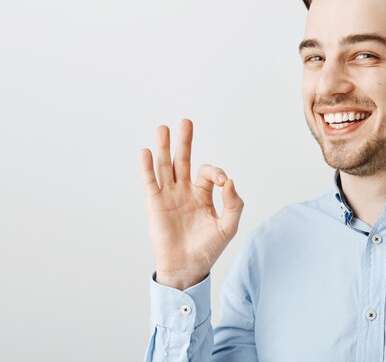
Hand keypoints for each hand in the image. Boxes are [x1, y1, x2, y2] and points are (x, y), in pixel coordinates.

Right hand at [138, 118, 243, 289]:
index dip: (217, 172)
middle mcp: (185, 191)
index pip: (209, 173)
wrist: (187, 268)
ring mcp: (169, 196)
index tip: (223, 182)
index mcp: (203, 195)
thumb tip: (230, 182)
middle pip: (184, 160)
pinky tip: (146, 152)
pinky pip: (150, 182)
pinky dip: (147, 167)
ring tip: (163, 129)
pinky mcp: (155, 204)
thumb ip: (234, 204)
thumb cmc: (208, 249)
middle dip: (185, 141)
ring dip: (164, 147)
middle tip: (186, 121)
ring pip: (165, 166)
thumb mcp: (228, 226)